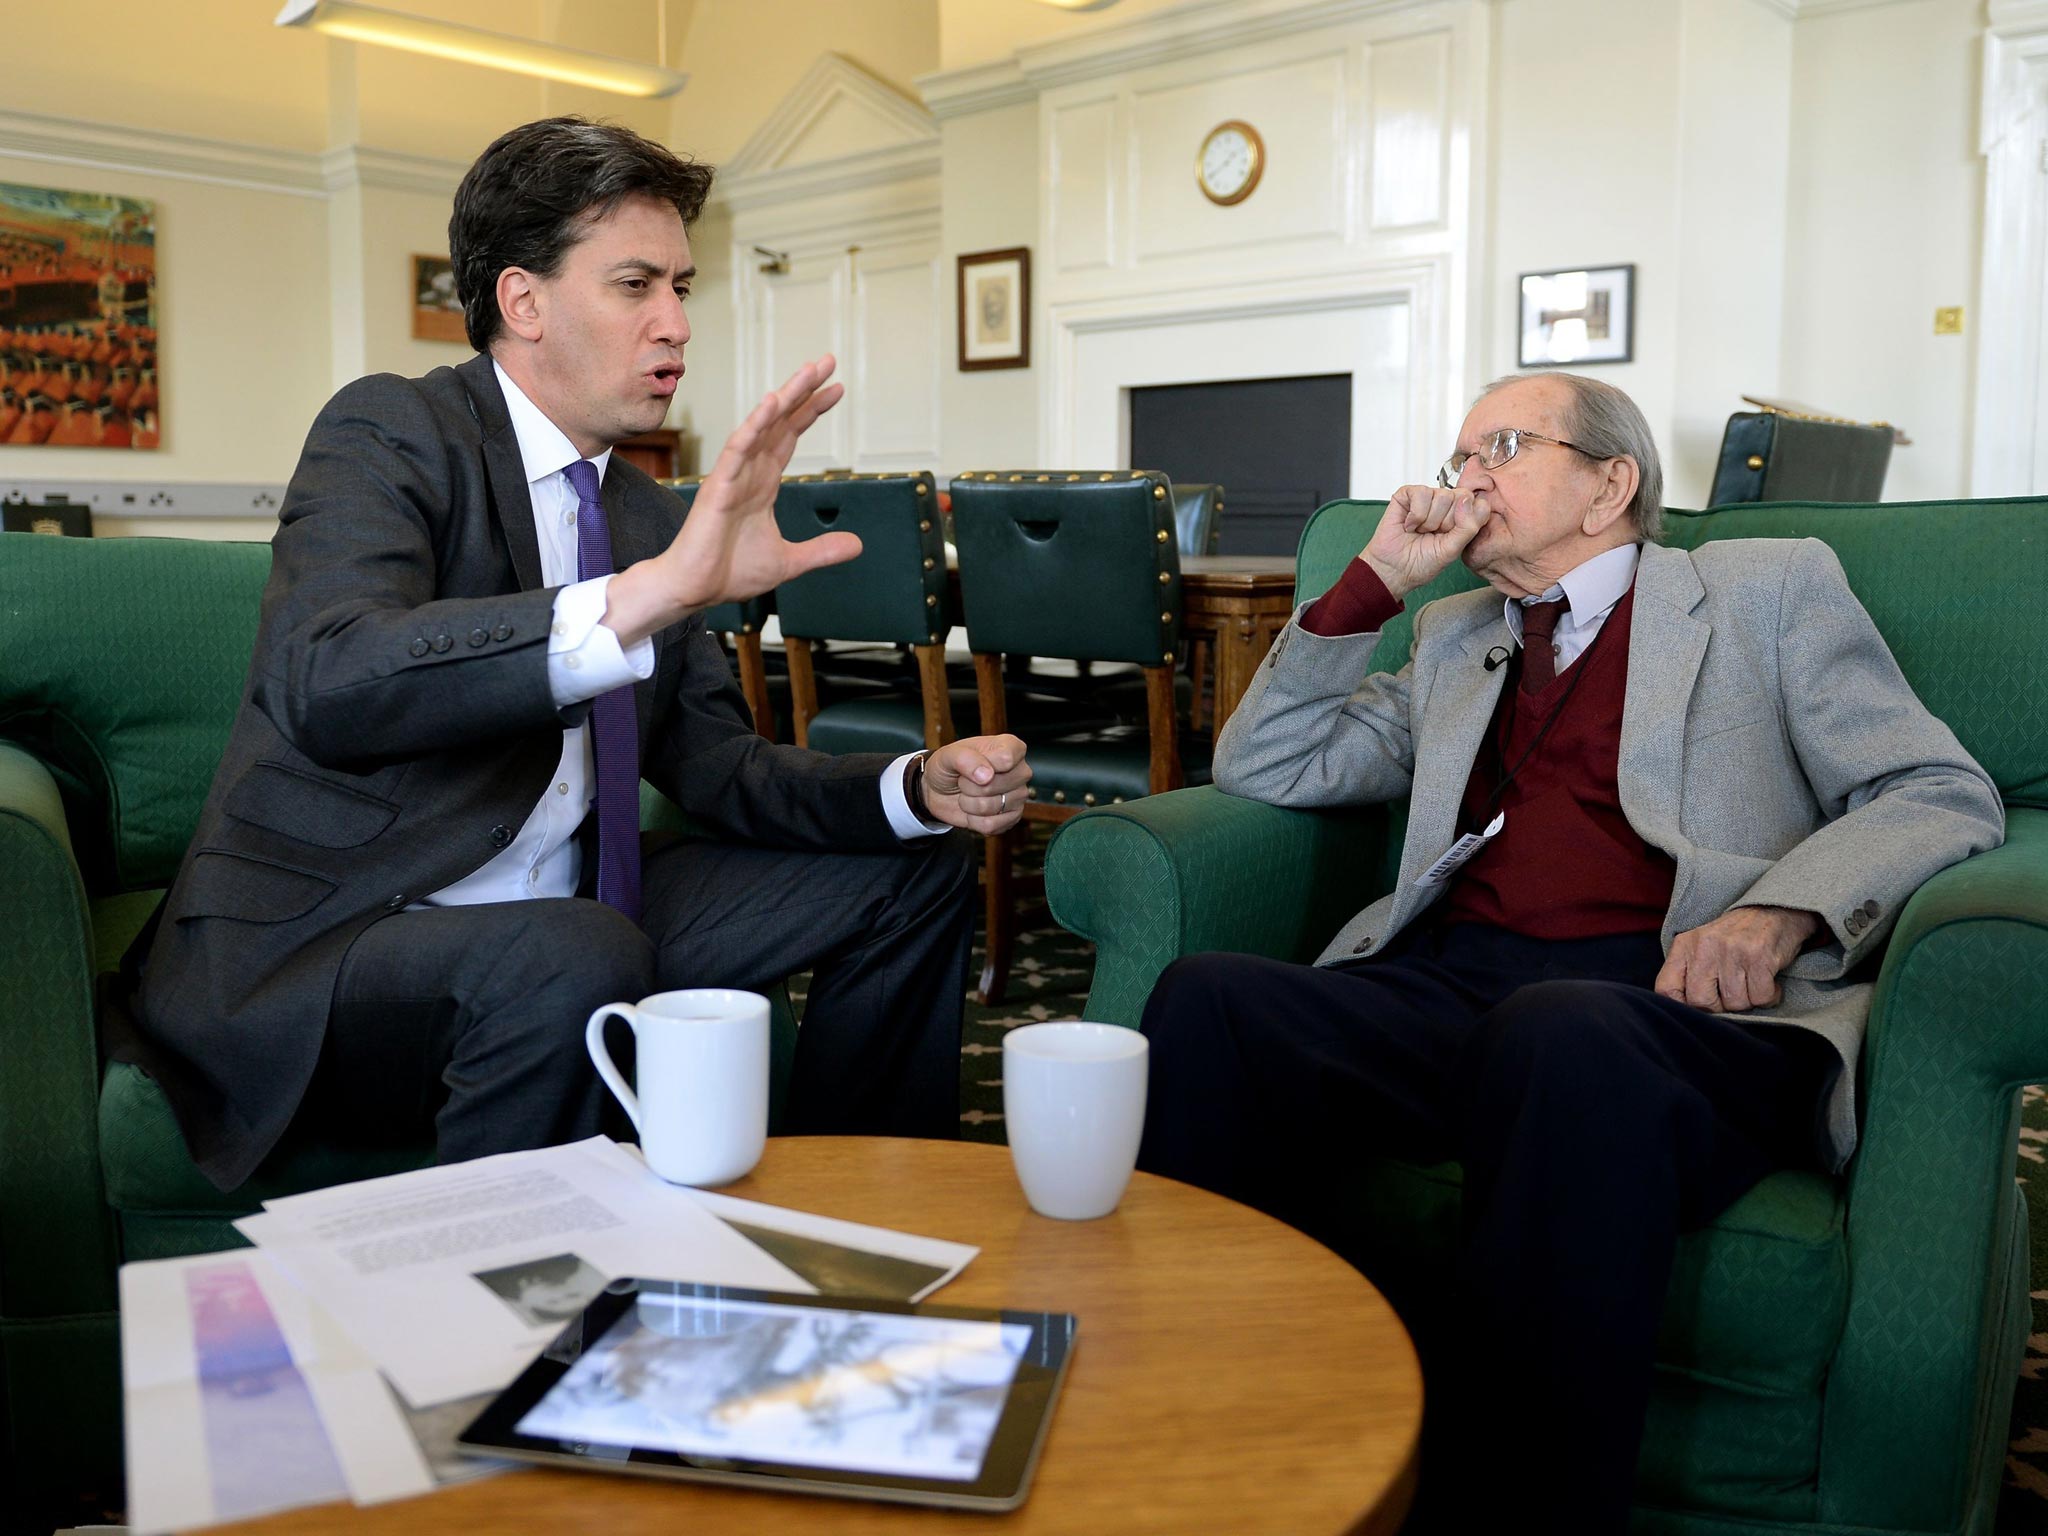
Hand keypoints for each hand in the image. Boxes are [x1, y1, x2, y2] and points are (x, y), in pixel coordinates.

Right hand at [603, 355, 849, 646]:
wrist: (694, 590)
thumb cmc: (729, 572)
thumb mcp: (789, 562)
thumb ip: (822, 551)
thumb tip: (857, 545)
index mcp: (764, 484)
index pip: (791, 437)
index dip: (812, 411)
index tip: (836, 389)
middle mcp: (750, 472)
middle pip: (781, 422)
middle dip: (804, 391)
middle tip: (827, 361)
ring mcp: (734, 476)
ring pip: (762, 427)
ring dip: (785, 398)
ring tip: (808, 372)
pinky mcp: (719, 487)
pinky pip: (738, 450)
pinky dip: (754, 427)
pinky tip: (771, 405)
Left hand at [920, 735, 1030, 833]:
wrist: (940, 791)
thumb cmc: (948, 767)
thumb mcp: (948, 755)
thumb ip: (965, 758)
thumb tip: (987, 776)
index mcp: (1010, 747)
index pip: (1006, 758)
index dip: (982, 766)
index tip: (970, 765)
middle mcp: (1020, 770)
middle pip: (999, 784)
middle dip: (971, 786)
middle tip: (965, 781)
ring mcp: (1019, 795)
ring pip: (994, 806)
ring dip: (970, 804)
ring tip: (967, 795)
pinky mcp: (1012, 818)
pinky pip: (991, 825)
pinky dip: (974, 820)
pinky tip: (973, 810)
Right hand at [1362, 485, 1490, 597]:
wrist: (1394, 569)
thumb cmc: (1422, 562)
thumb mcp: (1453, 549)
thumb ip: (1468, 526)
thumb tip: (1466, 500)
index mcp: (1462, 516)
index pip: (1479, 504)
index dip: (1467, 521)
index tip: (1452, 537)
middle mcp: (1447, 504)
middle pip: (1461, 497)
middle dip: (1446, 523)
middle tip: (1433, 534)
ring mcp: (1428, 497)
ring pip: (1442, 495)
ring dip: (1429, 521)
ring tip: (1419, 531)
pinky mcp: (1408, 494)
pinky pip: (1422, 493)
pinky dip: (1416, 515)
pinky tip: (1409, 525)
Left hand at [1654, 906, 1821, 1012]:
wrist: (1771, 910)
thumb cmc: (1733, 939)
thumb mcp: (1699, 948)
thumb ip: (1687, 975)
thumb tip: (1686, 1012)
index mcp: (1684, 946)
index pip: (1666, 989)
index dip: (1681, 1007)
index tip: (1698, 1009)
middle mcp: (1704, 947)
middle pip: (1702, 1002)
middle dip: (1720, 1008)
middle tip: (1731, 994)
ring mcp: (1732, 951)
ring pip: (1735, 1004)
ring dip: (1748, 1001)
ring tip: (1750, 981)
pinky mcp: (1759, 957)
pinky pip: (1761, 998)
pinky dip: (1768, 996)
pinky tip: (1767, 981)